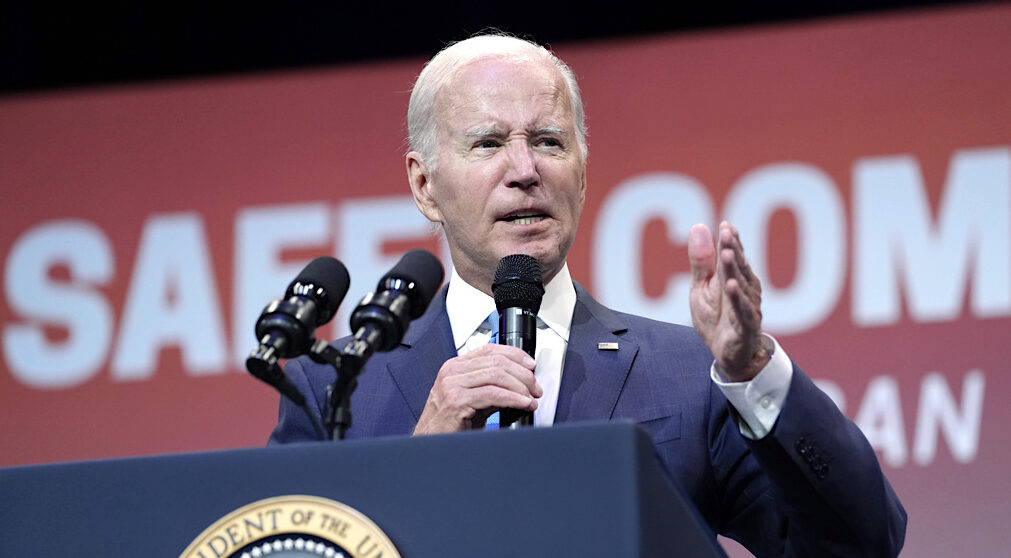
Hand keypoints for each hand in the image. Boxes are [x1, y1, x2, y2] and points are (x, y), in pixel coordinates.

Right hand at [413, 344, 541, 434]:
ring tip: (531, 399)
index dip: (515, 355)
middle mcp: (452, 371)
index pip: (490, 349)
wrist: (433, 443)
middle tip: (536, 388)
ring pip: (497, 375)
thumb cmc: (451, 424)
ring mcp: (452, 385)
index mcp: (456, 366)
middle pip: (497, 362)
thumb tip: (520, 383)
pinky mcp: (457, 400)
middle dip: (523, 374)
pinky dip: (513, 398)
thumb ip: (492, 387)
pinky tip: (523, 404)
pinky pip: (493, 394)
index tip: (531, 366)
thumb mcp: (473, 399)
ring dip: (521, 387)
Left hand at [688, 221, 768, 381]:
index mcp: (735, 277)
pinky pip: (742, 311)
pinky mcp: (746, 326)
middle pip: (738, 266)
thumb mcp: (701, 287)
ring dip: (735, 270)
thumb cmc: (716, 318)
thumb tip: (699, 226)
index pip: (733, 255)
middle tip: (727, 233)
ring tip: (728, 254)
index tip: (725, 225)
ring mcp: (748, 307)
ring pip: (741, 286)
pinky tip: (731, 286)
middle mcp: (746, 289)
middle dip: (733, 249)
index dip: (730, 240)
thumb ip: (701, 261)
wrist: (727, 354)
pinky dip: (737, 299)